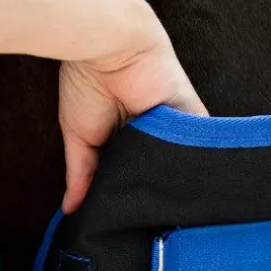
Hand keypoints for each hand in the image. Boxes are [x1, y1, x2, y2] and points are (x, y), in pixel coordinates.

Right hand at [59, 2, 206, 212]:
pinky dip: (195, 165)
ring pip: (180, 163)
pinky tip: (191, 189)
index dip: (134, 194)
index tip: (132, 221)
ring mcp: (174, 126)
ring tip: (171, 213)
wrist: (107, 46)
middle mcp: (153, 133)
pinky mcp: (192, 117)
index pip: (136, 172)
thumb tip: (70, 210)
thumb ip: (81, 175)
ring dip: (175, 181)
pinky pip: (200, 147)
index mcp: (127, 138)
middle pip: (160, 171)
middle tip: (152, 224)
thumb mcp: (80, 138)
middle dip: (155, 193)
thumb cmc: (87, 84)